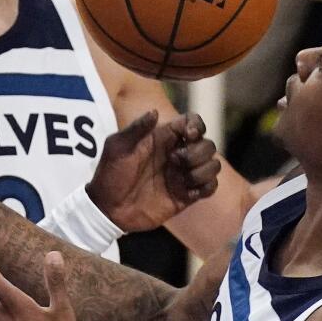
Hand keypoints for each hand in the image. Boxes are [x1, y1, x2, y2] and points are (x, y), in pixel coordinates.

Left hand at [85, 110, 220, 232]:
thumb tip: (154, 112)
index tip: (188, 135)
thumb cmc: (110, 175)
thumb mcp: (117, 147)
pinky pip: (211, 187)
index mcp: (163, 138)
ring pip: (213, 165)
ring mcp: (182, 175)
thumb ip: (136, 128)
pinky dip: (206, 187)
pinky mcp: (186, 196)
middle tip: (174, 160)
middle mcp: (177, 154)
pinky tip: (187, 192)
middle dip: (198, 152)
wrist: (108, 209)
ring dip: (203, 170)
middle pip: (208, 144)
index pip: (192, 122)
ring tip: (182, 178)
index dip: (197, 125)